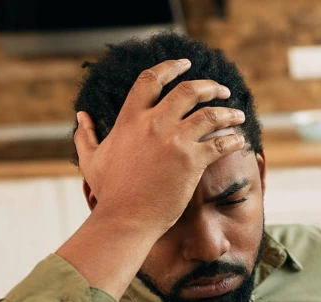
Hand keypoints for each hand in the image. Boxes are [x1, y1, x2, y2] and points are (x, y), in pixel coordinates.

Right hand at [73, 58, 246, 236]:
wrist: (125, 219)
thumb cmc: (109, 193)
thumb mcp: (91, 159)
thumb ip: (86, 136)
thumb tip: (81, 117)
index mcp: (130, 119)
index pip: (150, 79)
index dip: (170, 67)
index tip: (185, 64)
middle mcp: (153, 123)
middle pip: (188, 90)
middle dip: (209, 86)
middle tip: (222, 89)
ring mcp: (174, 141)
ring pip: (210, 114)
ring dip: (228, 112)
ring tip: (238, 115)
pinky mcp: (191, 161)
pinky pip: (220, 143)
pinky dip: (233, 140)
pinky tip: (238, 141)